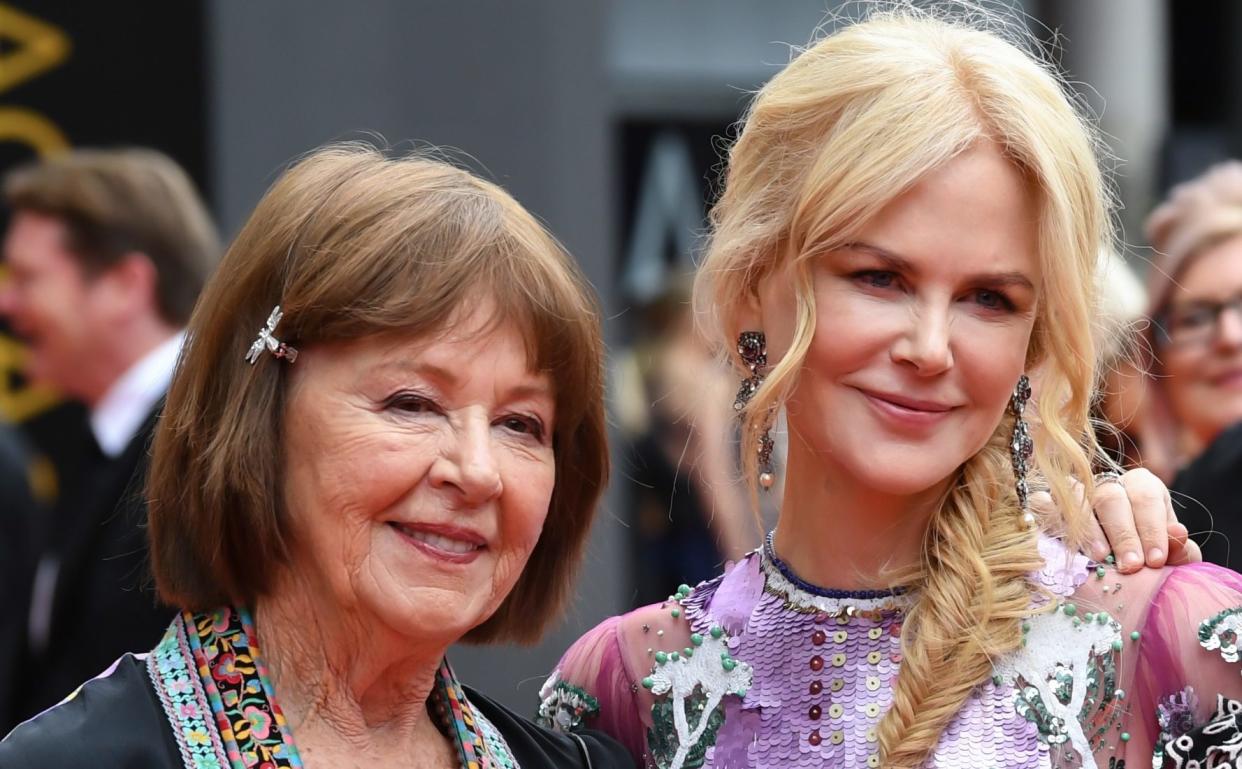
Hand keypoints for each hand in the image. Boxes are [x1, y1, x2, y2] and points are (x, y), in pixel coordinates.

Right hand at [1032, 468, 1201, 572]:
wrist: (1109, 574)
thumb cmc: (1140, 561)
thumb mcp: (1166, 557)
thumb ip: (1178, 550)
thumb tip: (1179, 535)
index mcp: (1140, 487)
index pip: (1145, 495)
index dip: (1152, 527)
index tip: (1156, 560)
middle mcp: (1105, 484)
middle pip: (1110, 497)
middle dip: (1123, 534)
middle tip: (1131, 566)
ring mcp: (1071, 491)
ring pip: (1075, 496)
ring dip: (1088, 528)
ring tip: (1099, 557)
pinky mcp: (1043, 502)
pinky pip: (1042, 503)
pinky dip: (1052, 521)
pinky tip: (1066, 545)